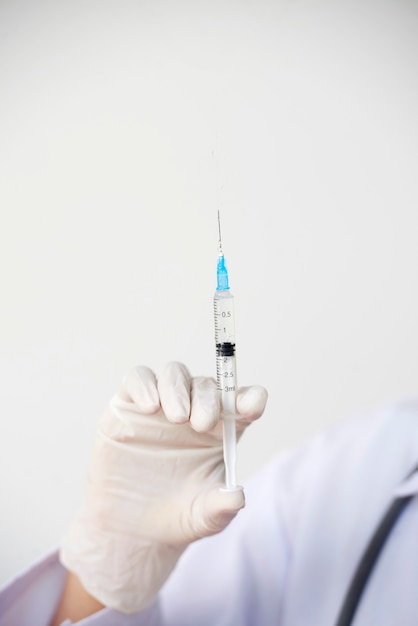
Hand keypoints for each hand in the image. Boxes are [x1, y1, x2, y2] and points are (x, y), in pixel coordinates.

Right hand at [60, 362, 267, 612]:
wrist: (129, 528)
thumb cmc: (176, 515)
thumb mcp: (203, 518)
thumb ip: (220, 508)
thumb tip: (237, 497)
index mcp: (221, 429)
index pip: (242, 400)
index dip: (251, 397)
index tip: (251, 408)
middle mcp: (194, 410)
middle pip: (207, 385)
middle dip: (208, 399)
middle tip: (201, 425)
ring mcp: (161, 405)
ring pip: (174, 373)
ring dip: (178, 388)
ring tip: (176, 417)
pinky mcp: (128, 405)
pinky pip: (137, 378)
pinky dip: (144, 384)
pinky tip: (149, 406)